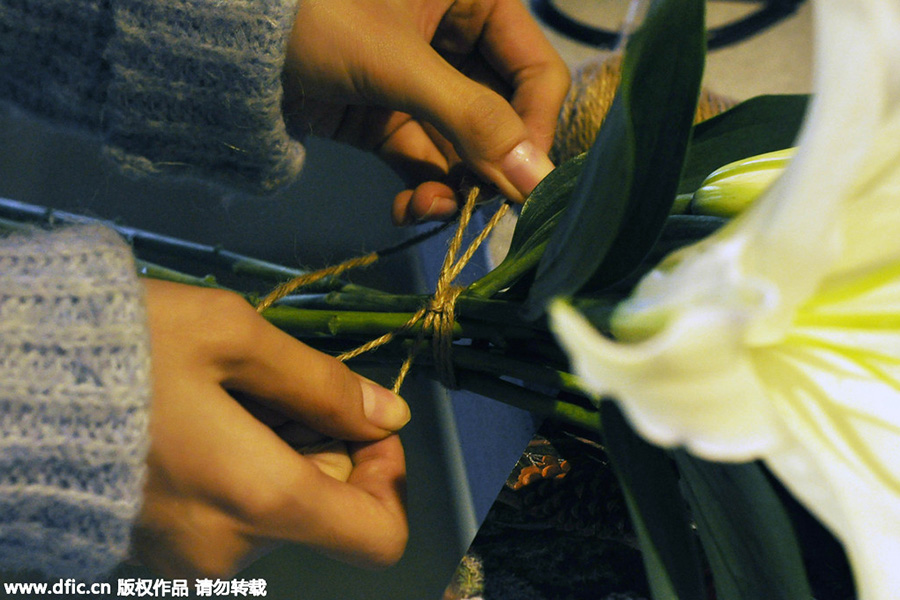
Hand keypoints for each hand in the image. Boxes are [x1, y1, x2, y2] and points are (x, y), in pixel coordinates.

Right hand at [133, 280, 408, 577]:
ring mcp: (189, 559)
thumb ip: (321, 383)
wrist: (5, 386)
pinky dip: (241, 468)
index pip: (378, 536)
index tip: (361, 422)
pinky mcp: (157, 550)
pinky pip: (232, 513)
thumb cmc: (124, 350)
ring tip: (230, 391)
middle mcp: (232, 552)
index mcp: (262, 501)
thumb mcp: (233, 338)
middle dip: (324, 443)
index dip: (389, 478)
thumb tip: (388, 416)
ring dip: (280, 449)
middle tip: (277, 382)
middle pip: (326, 509)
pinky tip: (205, 418)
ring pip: (278, 507)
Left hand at [283, 0, 569, 223]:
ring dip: (455, 187)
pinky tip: (411, 210)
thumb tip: (535, 181)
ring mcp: (418, 83)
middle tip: (484, 209)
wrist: (218, 42)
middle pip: (502, 115)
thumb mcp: (398, 63)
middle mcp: (453, 38)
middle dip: (490, 166)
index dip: (537, 127)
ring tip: (434, 211)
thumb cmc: (313, 18)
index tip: (527, 181)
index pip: (535, 70)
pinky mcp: (384, 117)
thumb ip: (472, 119)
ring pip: (461, 146)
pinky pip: (421, 160)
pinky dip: (422, 190)